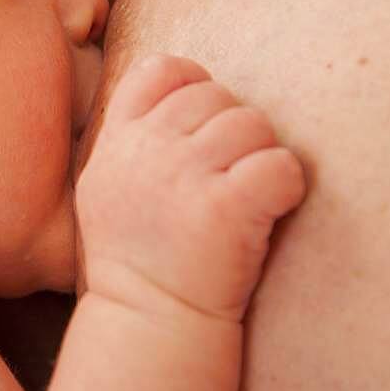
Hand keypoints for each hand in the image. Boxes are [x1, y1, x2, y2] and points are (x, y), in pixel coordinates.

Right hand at [75, 55, 304, 320]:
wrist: (147, 322)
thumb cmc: (134, 257)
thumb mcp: (104, 187)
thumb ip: (130, 137)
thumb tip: (176, 89)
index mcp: (117, 140)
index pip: (161, 69)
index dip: (193, 83)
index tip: (203, 124)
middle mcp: (146, 149)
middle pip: (216, 94)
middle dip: (233, 130)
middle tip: (228, 176)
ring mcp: (183, 175)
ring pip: (253, 124)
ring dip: (260, 156)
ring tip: (245, 197)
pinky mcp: (225, 207)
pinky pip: (280, 163)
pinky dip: (285, 186)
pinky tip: (267, 211)